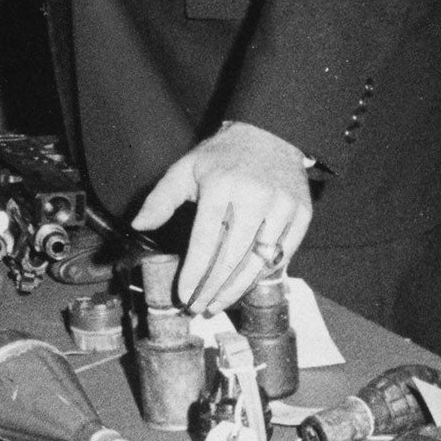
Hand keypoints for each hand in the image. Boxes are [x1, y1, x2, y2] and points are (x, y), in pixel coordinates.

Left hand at [132, 121, 311, 314]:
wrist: (272, 133)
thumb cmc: (224, 156)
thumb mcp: (186, 168)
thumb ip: (161, 198)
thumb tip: (139, 226)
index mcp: (222, 185)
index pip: (206, 240)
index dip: (194, 272)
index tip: (185, 295)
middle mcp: (255, 196)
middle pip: (232, 257)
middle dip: (213, 289)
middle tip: (199, 307)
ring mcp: (282, 206)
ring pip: (258, 261)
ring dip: (237, 288)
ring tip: (219, 303)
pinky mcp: (301, 213)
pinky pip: (282, 254)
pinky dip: (263, 274)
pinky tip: (246, 285)